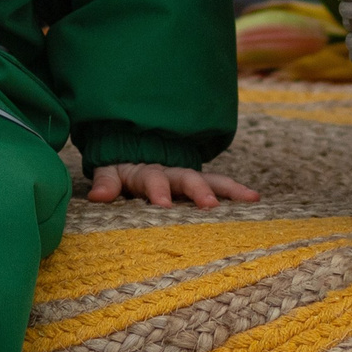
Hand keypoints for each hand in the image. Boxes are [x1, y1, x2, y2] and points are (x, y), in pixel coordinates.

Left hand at [87, 164, 260, 209]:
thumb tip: (96, 197)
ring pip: (211, 179)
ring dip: (228, 189)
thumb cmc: (123, 168)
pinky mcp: (202, 181)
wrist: (138, 146)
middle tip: (209, 205)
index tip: (163, 205)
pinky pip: (221, 184)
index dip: (157, 191)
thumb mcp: (110, 173)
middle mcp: (171, 172)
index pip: (151, 180)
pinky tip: (255, 200)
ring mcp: (189, 176)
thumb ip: (105, 183)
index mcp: (145, 172)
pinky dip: (237, 191)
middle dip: (198, 191)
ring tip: (250, 199)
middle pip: (186, 179)